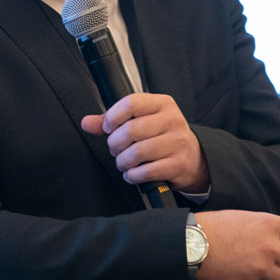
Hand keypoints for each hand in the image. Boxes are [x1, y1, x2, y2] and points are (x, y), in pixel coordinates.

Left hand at [81, 92, 210, 193]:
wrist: (192, 157)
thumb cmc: (161, 136)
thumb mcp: (142, 121)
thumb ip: (113, 120)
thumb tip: (86, 122)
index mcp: (162, 103)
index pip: (131, 103)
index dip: (113, 117)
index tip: (108, 128)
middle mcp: (172, 120)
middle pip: (131, 130)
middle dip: (115, 144)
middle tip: (115, 149)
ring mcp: (177, 142)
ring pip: (137, 152)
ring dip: (123, 162)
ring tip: (123, 163)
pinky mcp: (178, 164)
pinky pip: (146, 172)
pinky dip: (133, 176)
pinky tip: (132, 174)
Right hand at [194, 210, 279, 279]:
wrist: (191, 245)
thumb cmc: (215, 227)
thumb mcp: (245, 218)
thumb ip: (266, 229)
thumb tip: (278, 239)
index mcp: (270, 225)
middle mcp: (270, 248)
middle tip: (279, 260)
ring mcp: (260, 269)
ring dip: (274, 274)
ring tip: (258, 267)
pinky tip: (239, 272)